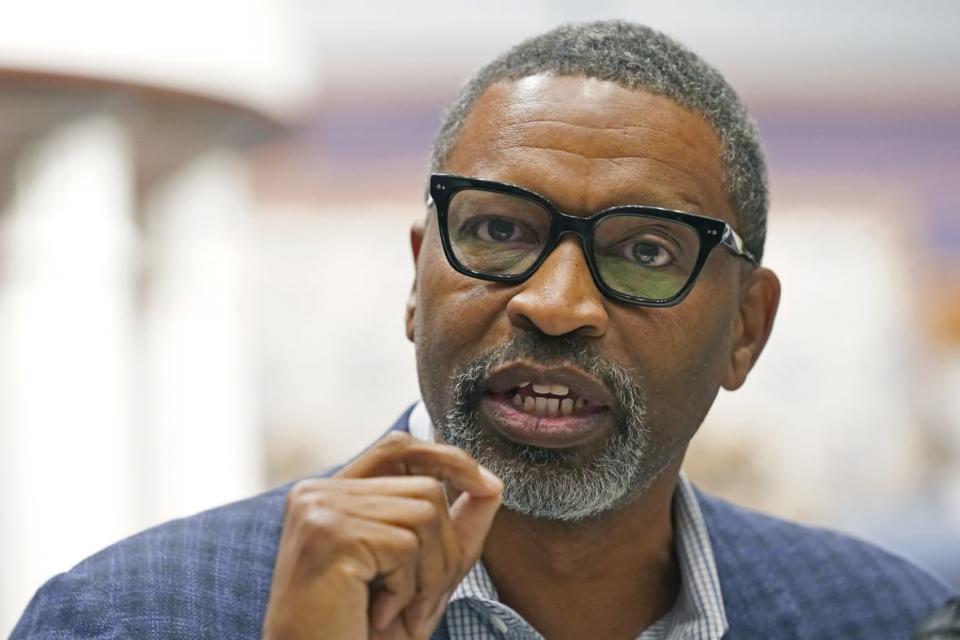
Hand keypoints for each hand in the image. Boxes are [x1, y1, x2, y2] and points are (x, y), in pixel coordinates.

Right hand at [262, 432, 503, 638]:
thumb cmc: (361, 632)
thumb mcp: (420, 575)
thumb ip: (453, 528)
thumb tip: (494, 485)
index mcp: (331, 494)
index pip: (398, 448)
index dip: (448, 459)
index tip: (488, 486)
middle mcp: (317, 492)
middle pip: (425, 488)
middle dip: (445, 550)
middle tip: (422, 603)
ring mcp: (319, 509)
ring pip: (425, 514)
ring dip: (429, 575)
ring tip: (400, 611)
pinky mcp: (328, 534)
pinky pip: (406, 545)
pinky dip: (407, 589)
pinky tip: (378, 615)